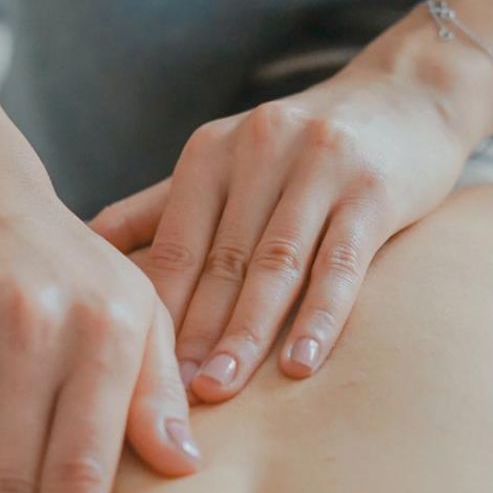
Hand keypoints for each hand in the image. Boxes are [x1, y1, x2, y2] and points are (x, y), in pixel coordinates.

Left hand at [90, 60, 471, 400]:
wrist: (406, 95)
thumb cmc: (303, 146)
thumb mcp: (227, 160)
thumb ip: (161, 205)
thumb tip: (86, 245)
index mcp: (212, 151)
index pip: (175, 243)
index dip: (155, 310)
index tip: (134, 371)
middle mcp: (260, 150)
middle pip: (221, 260)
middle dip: (194, 333)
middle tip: (171, 397)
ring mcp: (319, 167)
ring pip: (276, 265)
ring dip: (246, 333)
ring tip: (221, 389)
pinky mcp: (373, 190)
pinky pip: (341, 263)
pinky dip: (319, 317)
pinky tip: (300, 365)